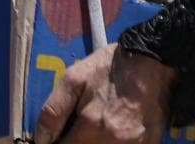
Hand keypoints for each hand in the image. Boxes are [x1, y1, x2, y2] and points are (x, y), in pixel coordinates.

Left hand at [34, 44, 176, 143]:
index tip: (56, 139)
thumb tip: (41, 140)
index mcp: (92, 126)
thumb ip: (53, 111)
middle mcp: (113, 141)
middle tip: (76, 133)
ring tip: (91, 133)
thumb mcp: (74, 79)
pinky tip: (109, 136)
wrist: (153, 59)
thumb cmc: (111, 67)